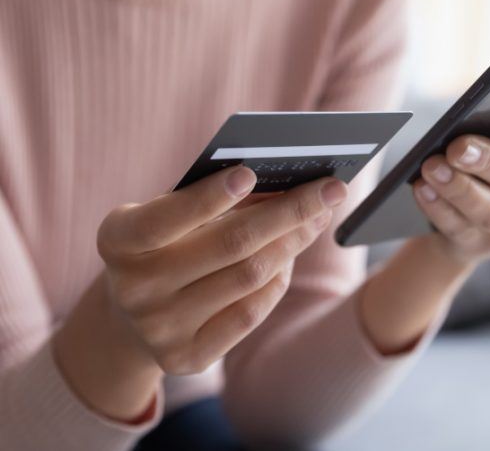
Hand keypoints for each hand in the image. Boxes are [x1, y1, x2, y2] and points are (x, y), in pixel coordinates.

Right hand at [96, 167, 347, 374]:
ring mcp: (160, 329)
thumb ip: (212, 198)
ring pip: (250, 277)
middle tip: (331, 189)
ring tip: (317, 217)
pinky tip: (290, 256)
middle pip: (230, 245)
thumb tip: (286, 182)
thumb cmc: (163, 244)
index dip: (208, 197)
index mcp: (118, 241)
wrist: (132, 315)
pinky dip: (279, 279)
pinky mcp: (187, 357)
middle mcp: (133, 289)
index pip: (164, 218)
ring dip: (293, 242)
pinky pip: (251, 313)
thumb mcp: (169, 214)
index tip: (251, 173)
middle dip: (290, 212)